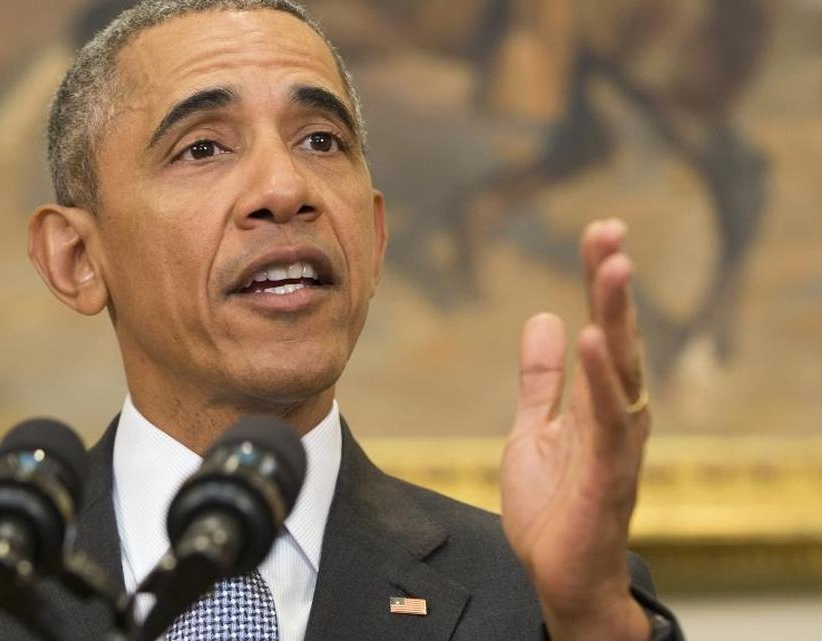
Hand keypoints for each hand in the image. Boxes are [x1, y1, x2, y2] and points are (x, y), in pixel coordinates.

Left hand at [500, 219, 651, 640]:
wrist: (559, 573)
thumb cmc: (555, 505)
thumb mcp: (534, 429)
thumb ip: (540, 379)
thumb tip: (543, 319)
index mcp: (597, 400)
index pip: (602, 327)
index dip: (599, 281)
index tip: (600, 231)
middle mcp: (615, 413)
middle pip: (618, 337)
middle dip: (612, 284)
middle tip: (610, 231)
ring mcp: (615, 442)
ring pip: (622, 369)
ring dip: (617, 316)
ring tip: (612, 266)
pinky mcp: (607, 473)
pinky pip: (608, 420)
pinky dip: (602, 378)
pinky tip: (595, 340)